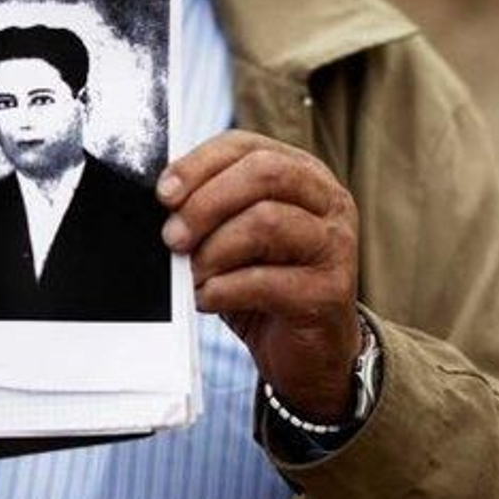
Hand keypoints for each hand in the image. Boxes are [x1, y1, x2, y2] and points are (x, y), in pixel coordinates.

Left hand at [157, 130, 361, 421]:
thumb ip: (212, 209)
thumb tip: (164, 200)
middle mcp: (328, 201)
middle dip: (206, 203)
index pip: (246, 146)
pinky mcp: (329, 292)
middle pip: (264, 173)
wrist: (311, 352)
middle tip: (173, 237)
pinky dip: (223, 290)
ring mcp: (334, 245)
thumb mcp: (238, 236)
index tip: (164, 194)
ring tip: (193, 274)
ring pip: (266, 221)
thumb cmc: (267, 284)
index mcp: (303, 173)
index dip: (199, 164)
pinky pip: (266, 281)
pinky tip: (208, 299)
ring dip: (213, 250)